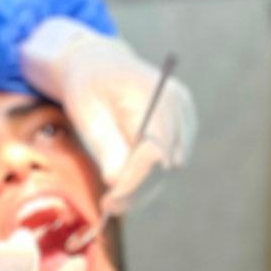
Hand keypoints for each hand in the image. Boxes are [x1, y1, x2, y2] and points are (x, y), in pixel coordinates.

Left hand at [21, 17, 196, 213]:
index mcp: (153, 94)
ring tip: (112, 198)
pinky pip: (169, 161)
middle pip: (165, 163)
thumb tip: (117, 181)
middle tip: (107, 207)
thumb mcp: (85, 111)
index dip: (133, 181)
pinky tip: (124, 180)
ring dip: (143, 186)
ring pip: (170, 168)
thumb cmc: (87, 85)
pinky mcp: (182, 128)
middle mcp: (177, 105)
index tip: (109, 202)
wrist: (99, 64)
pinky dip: (148, 176)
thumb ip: (104, 144)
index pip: (153, 150)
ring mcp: (184, 116)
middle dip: (136, 189)